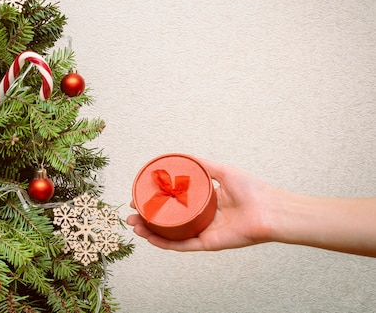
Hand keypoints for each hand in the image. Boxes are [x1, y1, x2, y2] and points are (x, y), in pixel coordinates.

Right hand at [127, 158, 276, 251]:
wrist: (270, 210)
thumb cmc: (252, 190)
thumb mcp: (223, 171)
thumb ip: (203, 165)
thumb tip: (182, 156)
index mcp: (204, 202)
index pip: (174, 203)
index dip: (156, 201)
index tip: (140, 195)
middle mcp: (201, 218)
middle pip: (169, 220)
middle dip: (147, 218)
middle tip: (131, 213)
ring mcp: (203, 232)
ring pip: (171, 234)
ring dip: (151, 232)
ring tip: (134, 226)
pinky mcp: (208, 243)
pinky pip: (183, 245)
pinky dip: (165, 243)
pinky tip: (151, 238)